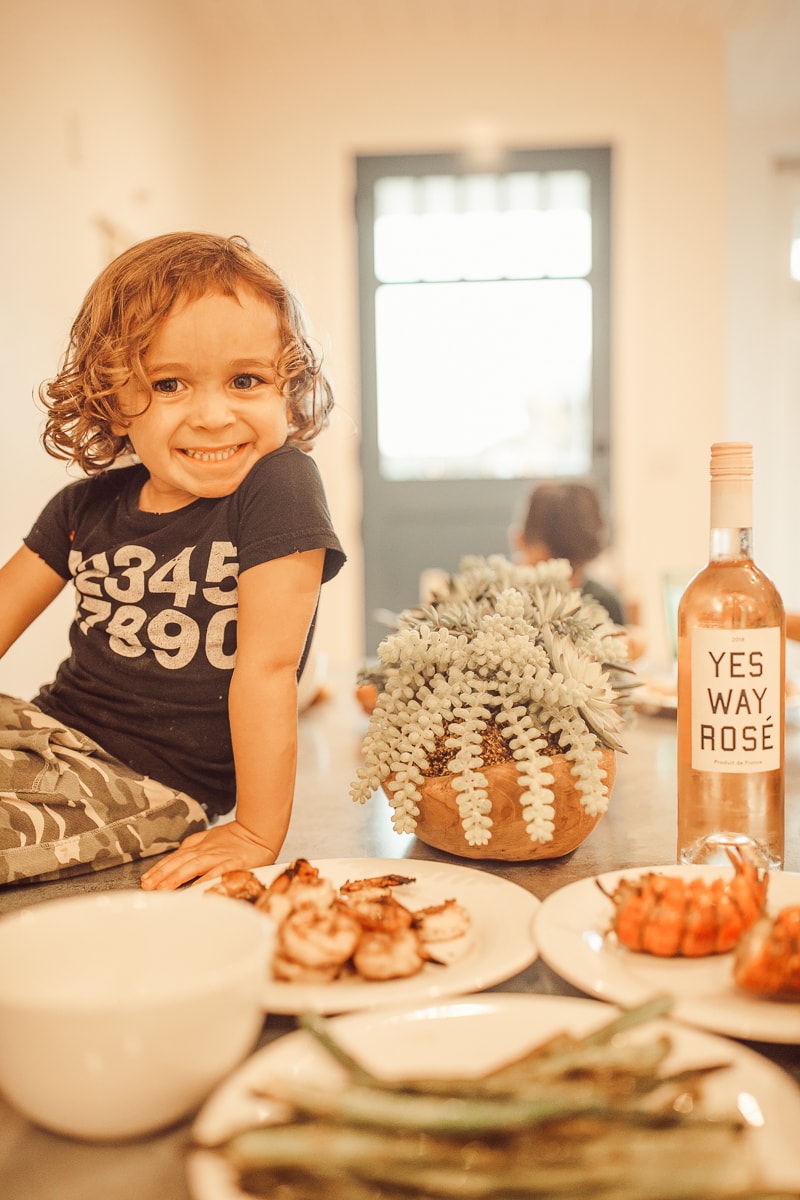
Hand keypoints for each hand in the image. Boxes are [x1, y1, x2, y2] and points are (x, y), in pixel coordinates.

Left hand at [139, 820, 277, 890]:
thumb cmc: (237, 836)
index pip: (175, 857)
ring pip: (193, 867)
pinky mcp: (232, 864)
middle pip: (180, 862)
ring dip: (176, 877)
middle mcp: (206, 851)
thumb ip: (194, 844)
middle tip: (148, 887)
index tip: (146, 880)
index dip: (160, 868)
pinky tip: (194, 889)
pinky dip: (204, 881)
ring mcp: (219, 857)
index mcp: (200, 845)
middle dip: (162, 875)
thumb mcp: (211, 836)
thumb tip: (178, 853)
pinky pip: (216, 873)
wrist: (260, 830)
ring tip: (162, 888)